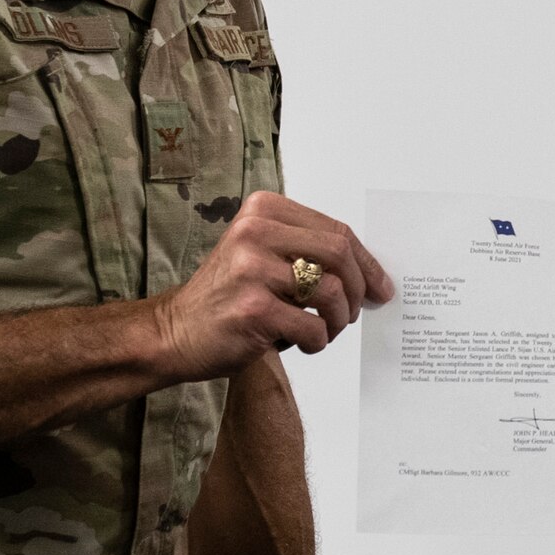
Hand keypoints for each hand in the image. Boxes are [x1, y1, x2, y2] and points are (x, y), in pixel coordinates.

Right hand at [152, 191, 393, 380]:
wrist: (174, 331)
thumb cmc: (227, 295)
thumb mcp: (261, 254)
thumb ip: (306, 250)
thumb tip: (370, 271)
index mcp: (263, 210)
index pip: (335, 229)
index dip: (366, 261)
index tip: (380, 286)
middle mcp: (256, 232)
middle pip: (339, 254)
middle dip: (359, 288)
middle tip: (356, 312)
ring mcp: (252, 270)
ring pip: (331, 292)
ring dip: (339, 319)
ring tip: (325, 330)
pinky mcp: (253, 309)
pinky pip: (313, 326)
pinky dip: (318, 340)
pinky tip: (304, 343)